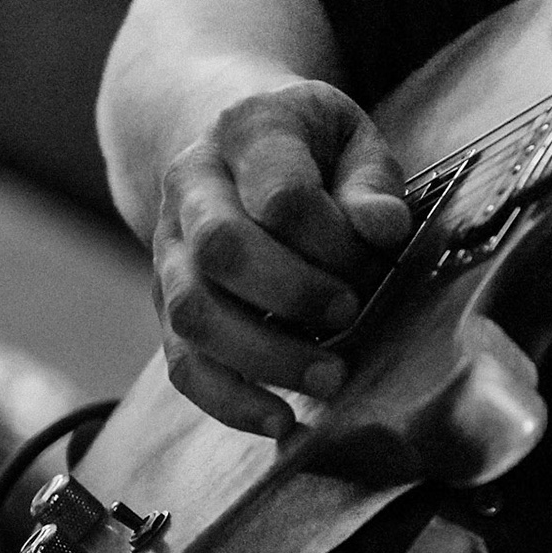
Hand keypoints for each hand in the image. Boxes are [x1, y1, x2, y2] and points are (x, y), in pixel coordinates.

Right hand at [150, 78, 411, 435]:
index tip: (376, 256)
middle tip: (351, 314)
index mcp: (246, 131)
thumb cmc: (310, 147)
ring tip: (330, 377)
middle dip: (295, 294)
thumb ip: (372, 181)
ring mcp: (170, 248)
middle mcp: (192, 187)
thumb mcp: (350, 137)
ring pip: (193, 312)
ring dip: (265, 355)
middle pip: (221, 248)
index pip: (279, 191)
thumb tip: (384, 229)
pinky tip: (280, 421)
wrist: (227, 140)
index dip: (332, 236)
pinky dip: (229, 401)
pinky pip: (181, 363)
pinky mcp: (167, 303)